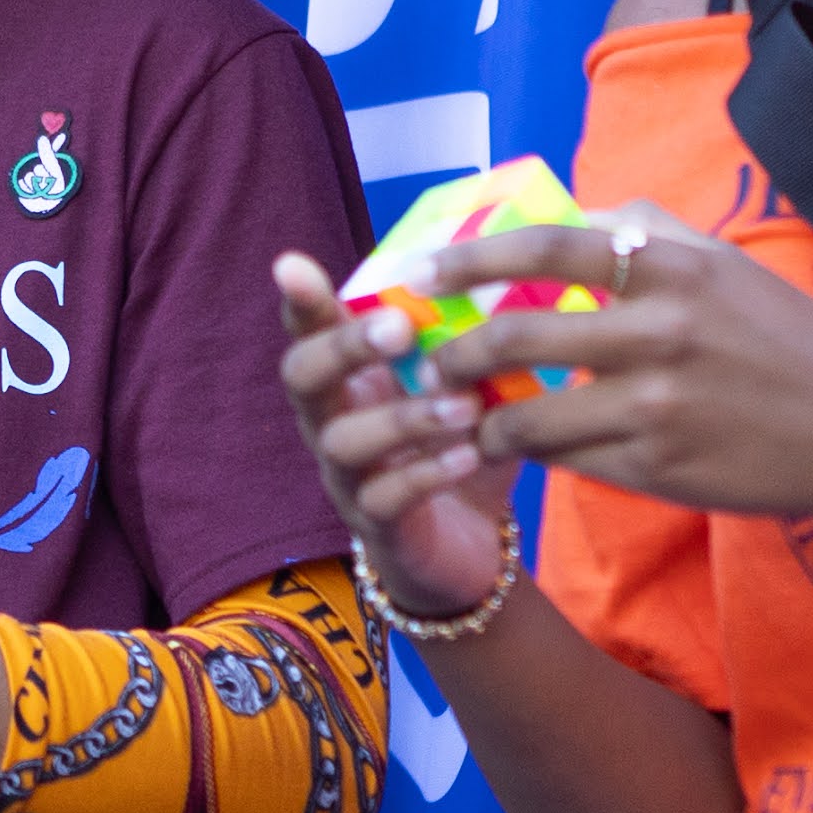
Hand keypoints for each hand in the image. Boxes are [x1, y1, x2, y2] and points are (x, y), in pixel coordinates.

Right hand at [275, 252, 523, 623]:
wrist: (468, 549)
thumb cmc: (461, 448)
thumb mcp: (472, 385)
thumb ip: (479, 340)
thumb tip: (521, 272)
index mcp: (349, 378)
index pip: (309, 330)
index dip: (299, 300)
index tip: (292, 263)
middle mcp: (332, 422)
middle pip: (302, 378)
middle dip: (343, 347)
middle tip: (399, 328)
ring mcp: (348, 477)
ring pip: (342, 442)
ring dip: (403, 417)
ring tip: (465, 406)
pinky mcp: (379, 528)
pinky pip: (385, 499)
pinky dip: (426, 474)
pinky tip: (468, 456)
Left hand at [426, 207, 812, 522]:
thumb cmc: (786, 338)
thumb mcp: (723, 263)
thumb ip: (646, 230)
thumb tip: (570, 212)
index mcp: (672, 268)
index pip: (548, 247)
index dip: (471, 257)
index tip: (422, 269)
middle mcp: (660, 332)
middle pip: (517, 336)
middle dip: (454, 355)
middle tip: (429, 363)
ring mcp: (658, 405)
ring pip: (530, 417)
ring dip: (482, 422)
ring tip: (464, 421)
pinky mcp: (660, 466)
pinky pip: (570, 460)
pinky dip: (537, 455)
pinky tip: (525, 449)